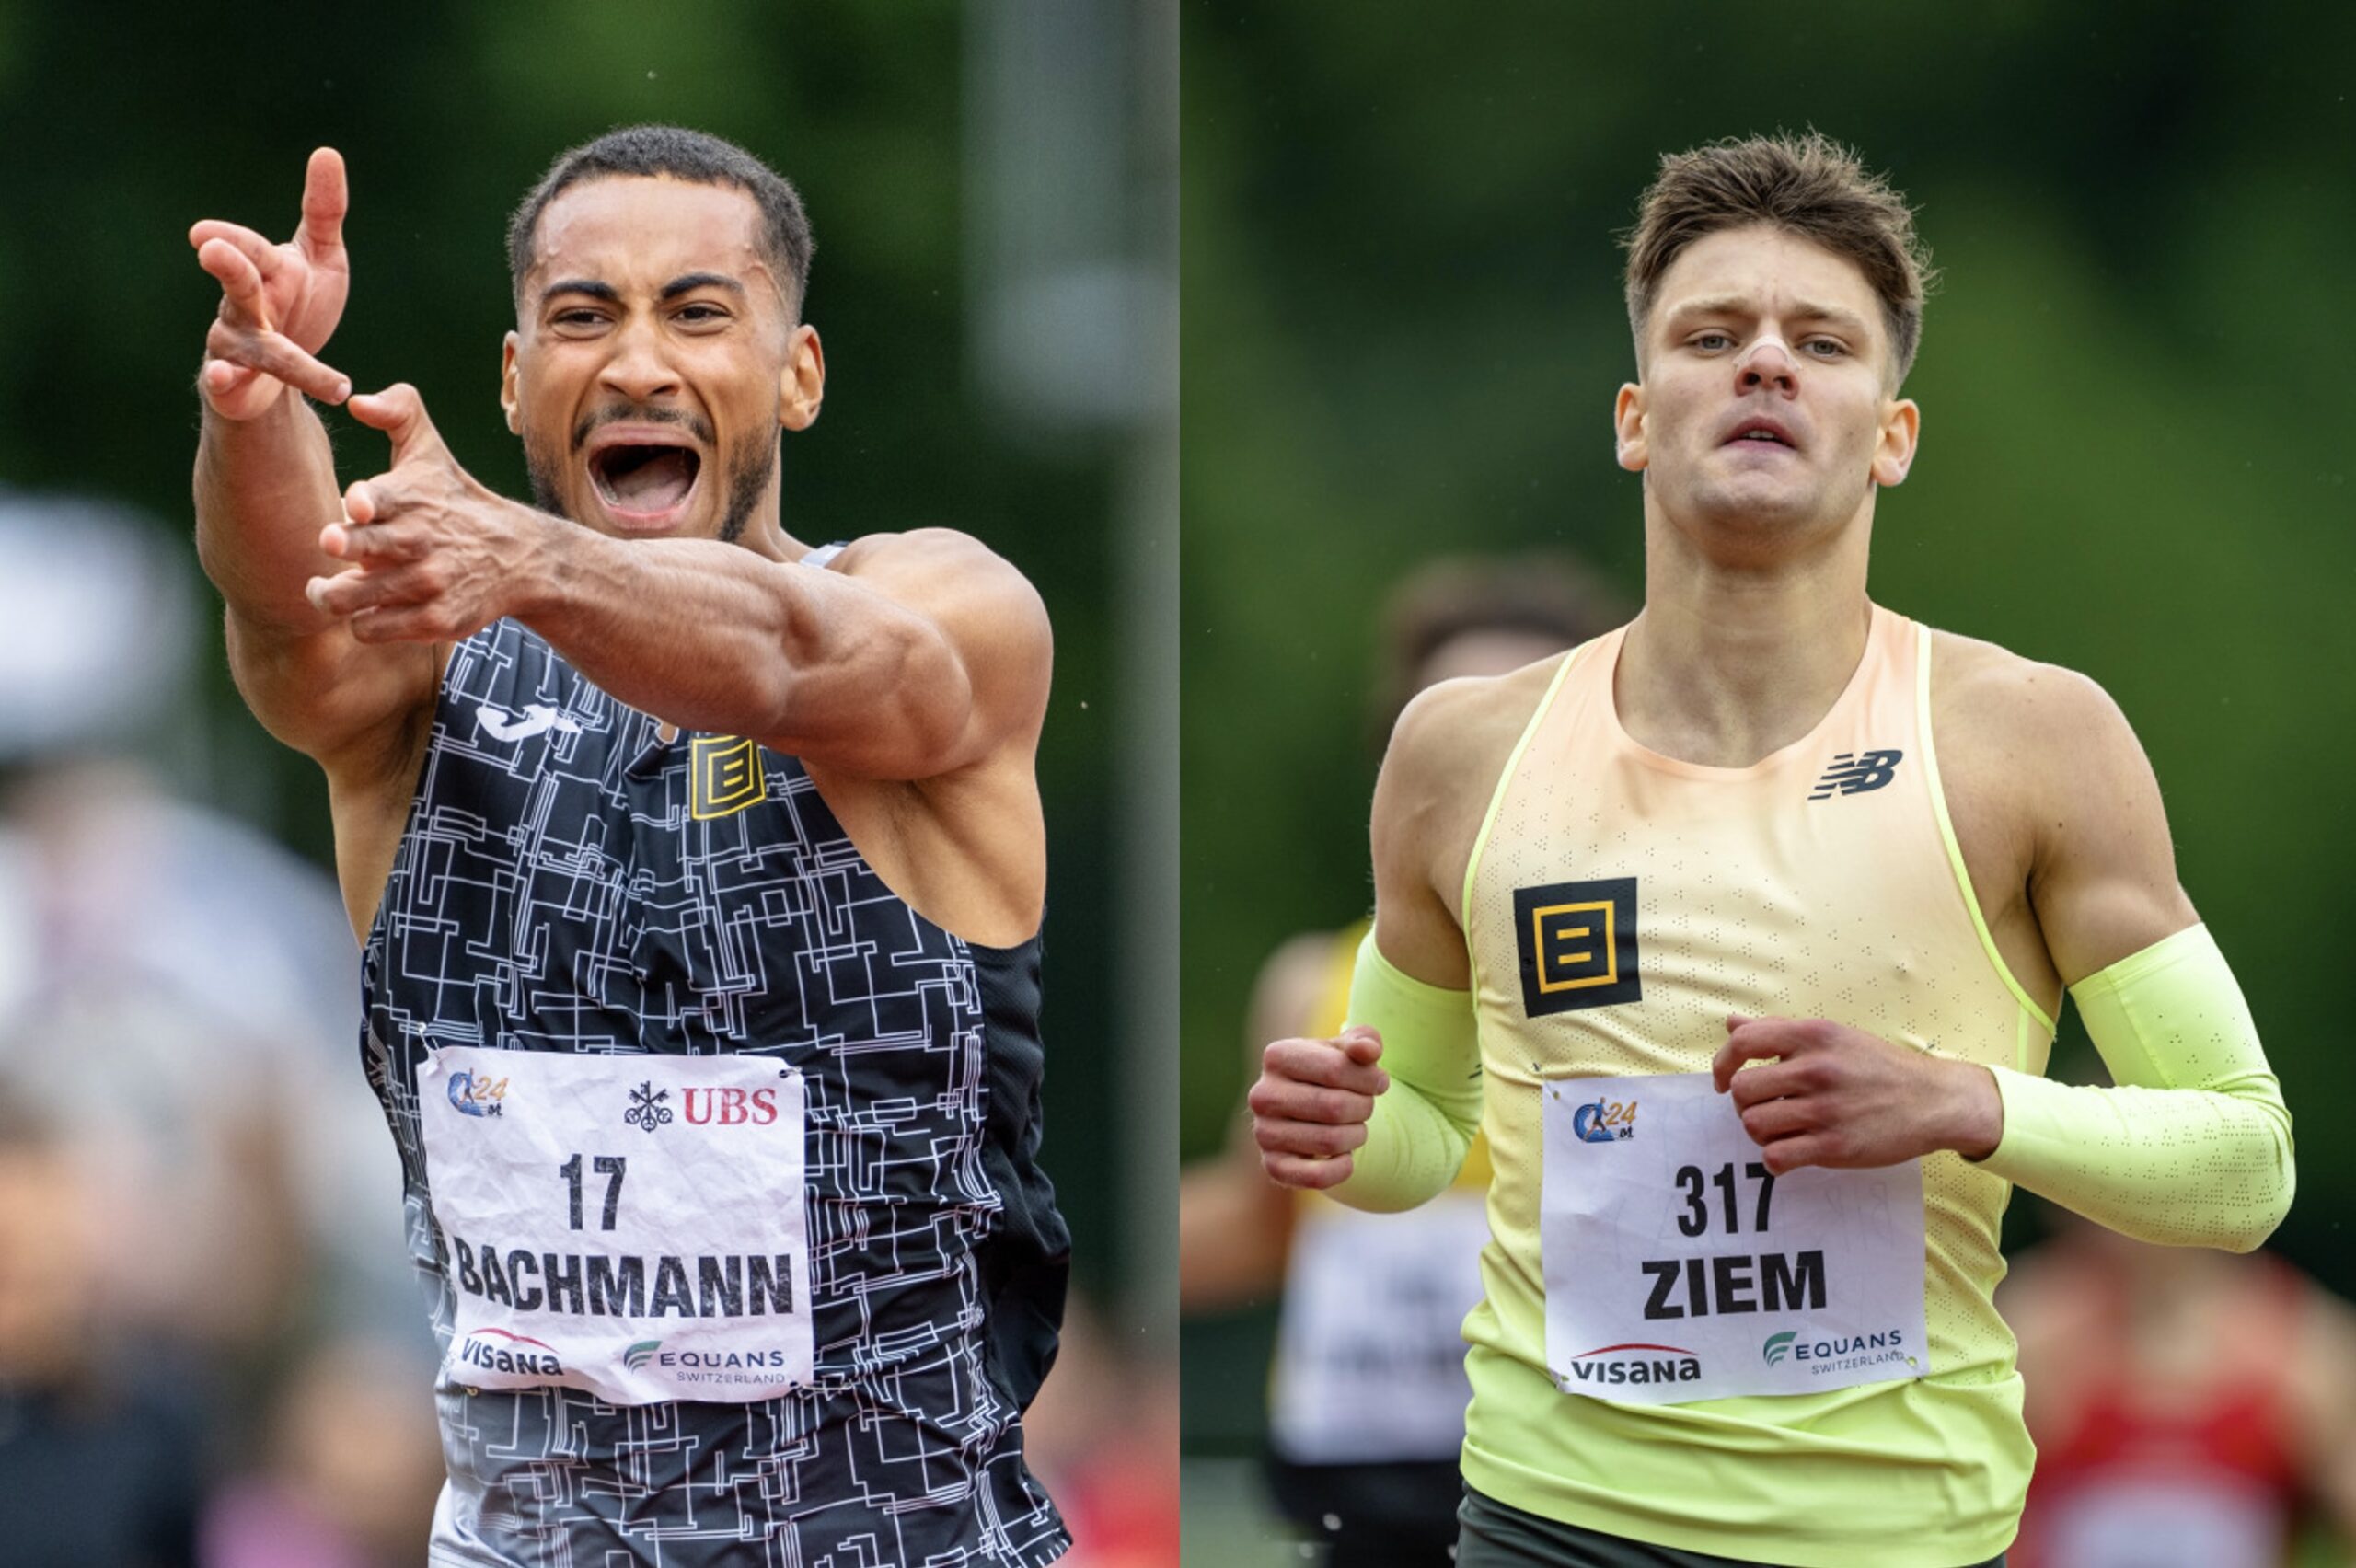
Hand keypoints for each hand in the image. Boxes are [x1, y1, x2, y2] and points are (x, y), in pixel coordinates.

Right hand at [190, 147, 353, 417]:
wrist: (286, 372)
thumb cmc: (299, 304)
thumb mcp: (321, 258)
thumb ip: (324, 211)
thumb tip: (327, 152)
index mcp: (267, 271)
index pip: (252, 250)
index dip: (234, 240)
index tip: (204, 233)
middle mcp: (243, 304)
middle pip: (236, 284)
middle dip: (227, 266)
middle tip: (208, 245)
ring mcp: (234, 344)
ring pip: (249, 344)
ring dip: (258, 349)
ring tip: (267, 352)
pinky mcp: (234, 384)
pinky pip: (225, 383)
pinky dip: (222, 380)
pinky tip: (222, 379)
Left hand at [306, 384, 552, 642]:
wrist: (517, 557)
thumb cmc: (455, 499)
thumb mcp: (431, 451)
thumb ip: (397, 412)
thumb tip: (355, 400)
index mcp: (413, 498)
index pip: (380, 498)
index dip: (361, 503)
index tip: (356, 507)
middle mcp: (421, 542)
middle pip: (357, 551)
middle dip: (336, 549)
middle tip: (331, 549)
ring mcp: (428, 585)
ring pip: (351, 598)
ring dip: (329, 596)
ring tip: (325, 591)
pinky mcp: (435, 621)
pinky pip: (372, 629)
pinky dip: (361, 621)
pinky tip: (366, 609)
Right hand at [1248, 1026, 1389, 1188]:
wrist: (1310, 1109)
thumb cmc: (1334, 1072)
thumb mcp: (1349, 1049)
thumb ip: (1364, 1042)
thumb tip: (1368, 1051)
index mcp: (1277, 1056)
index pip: (1335, 1069)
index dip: (1370, 1079)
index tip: (1380, 1082)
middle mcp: (1262, 1095)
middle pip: (1334, 1107)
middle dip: (1364, 1107)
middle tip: (1366, 1107)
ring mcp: (1264, 1133)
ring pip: (1329, 1141)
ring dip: (1357, 1136)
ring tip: (1356, 1127)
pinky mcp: (1273, 1166)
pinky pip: (1315, 1177)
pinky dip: (1341, 1169)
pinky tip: (1346, 1157)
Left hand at [1712, 1014, 2001, 1174]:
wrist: (1934, 1100)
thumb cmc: (1878, 1067)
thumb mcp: (1833, 1036)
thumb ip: (1779, 1030)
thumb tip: (1731, 1023)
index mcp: (1813, 1036)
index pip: (1743, 1041)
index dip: (1722, 1062)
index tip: (1724, 1080)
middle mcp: (1816, 1069)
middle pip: (1742, 1090)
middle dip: (1746, 1103)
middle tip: (1766, 1109)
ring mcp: (1825, 1109)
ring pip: (1754, 1125)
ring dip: (1760, 1133)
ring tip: (1781, 1131)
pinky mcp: (1834, 1146)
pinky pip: (1776, 1157)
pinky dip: (1775, 1159)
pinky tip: (1791, 1153)